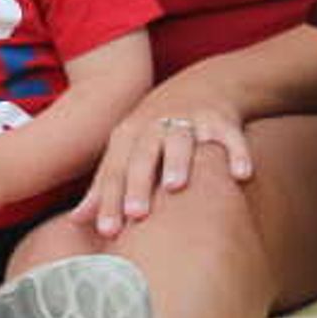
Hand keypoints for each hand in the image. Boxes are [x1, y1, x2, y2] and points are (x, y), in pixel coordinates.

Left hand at [74, 78, 258, 237]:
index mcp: (129, 136)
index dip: (109, 201)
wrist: (202, 85)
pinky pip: (230, 137)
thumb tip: (75, 222)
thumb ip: (104, 186)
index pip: (115, 171)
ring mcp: (190, 120)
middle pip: (144, 154)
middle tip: (136, 214)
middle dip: (139, 182)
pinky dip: (236, 153)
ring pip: (182, 140)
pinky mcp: (222, 119)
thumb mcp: (127, 150)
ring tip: (175, 187)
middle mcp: (156, 126)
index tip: (106, 232)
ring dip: (178, 161)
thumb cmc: (155, 130)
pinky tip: (241, 175)